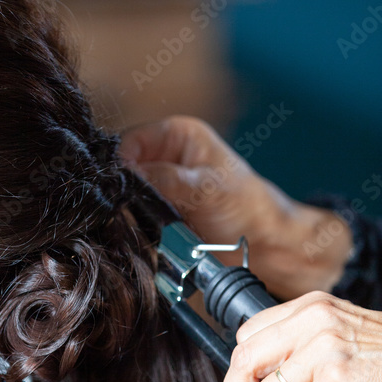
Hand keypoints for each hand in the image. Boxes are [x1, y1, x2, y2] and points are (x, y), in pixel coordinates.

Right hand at [119, 115, 353, 300]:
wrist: (264, 246)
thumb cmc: (247, 208)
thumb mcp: (206, 189)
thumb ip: (165, 179)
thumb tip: (126, 176)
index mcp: (177, 135)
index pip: (131, 141)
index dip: (120, 162)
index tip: (118, 186)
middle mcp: (164, 156)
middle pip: (123, 167)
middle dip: (122, 188)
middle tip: (126, 209)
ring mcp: (158, 185)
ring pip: (124, 194)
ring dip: (127, 210)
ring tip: (137, 224)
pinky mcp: (156, 212)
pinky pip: (131, 216)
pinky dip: (133, 226)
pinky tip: (141, 234)